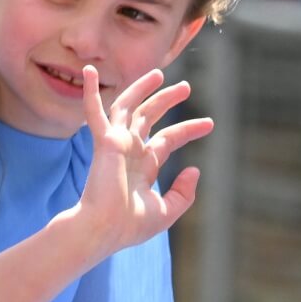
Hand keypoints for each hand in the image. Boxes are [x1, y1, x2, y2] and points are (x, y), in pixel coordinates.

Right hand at [73, 65, 213, 251]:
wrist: (104, 229)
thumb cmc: (130, 226)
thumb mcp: (167, 211)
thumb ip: (184, 193)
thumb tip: (194, 169)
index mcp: (143, 167)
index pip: (167, 140)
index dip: (189, 129)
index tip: (210, 123)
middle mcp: (129, 151)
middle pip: (149, 118)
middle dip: (166, 101)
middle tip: (185, 87)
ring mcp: (116, 144)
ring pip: (128, 107)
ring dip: (142, 89)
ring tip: (159, 74)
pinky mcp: (104, 141)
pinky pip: (95, 112)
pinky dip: (92, 92)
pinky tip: (90, 72)